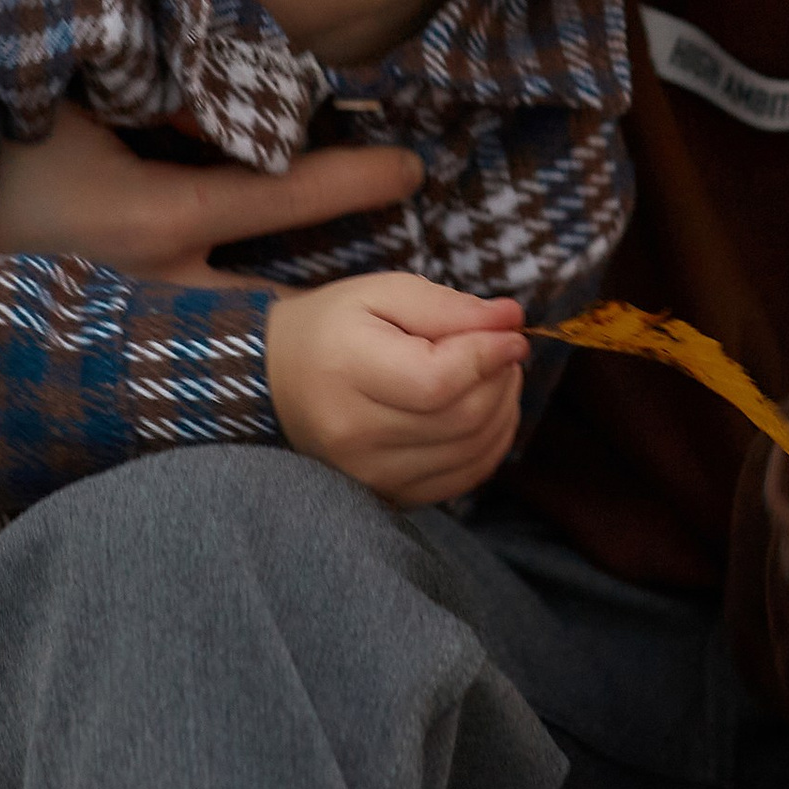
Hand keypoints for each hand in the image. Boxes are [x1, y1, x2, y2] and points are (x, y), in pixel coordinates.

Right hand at [0, 97, 430, 444]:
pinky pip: (194, 374)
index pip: (279, 200)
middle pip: (290, 303)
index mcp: (148, 221)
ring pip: (246, 347)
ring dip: (310, 335)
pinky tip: (290, 374)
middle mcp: (152, 295)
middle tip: (445, 290)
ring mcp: (127, 344)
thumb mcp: (47, 95)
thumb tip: (190, 9)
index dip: (352, 183)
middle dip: (364, 296)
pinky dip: (246, 368)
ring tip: (390, 329)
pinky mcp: (100, 373)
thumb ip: (127, 58)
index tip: (416, 169)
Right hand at [265, 272, 529, 505]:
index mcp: (346, 371)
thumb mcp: (381, 293)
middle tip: (503, 349)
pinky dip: (490, 445)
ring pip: (471, 452)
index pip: (439, 380)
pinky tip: (486, 413)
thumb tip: (510, 320)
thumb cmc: (333, 327)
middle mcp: (355, 434)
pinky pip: (462, 479)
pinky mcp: (387, 495)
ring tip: (495, 376)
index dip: (489, 356)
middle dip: (501, 379)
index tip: (512, 333)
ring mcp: (369, 474)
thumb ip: (447, 306)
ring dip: (503, 411)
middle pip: (462, 419)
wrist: (277, 380)